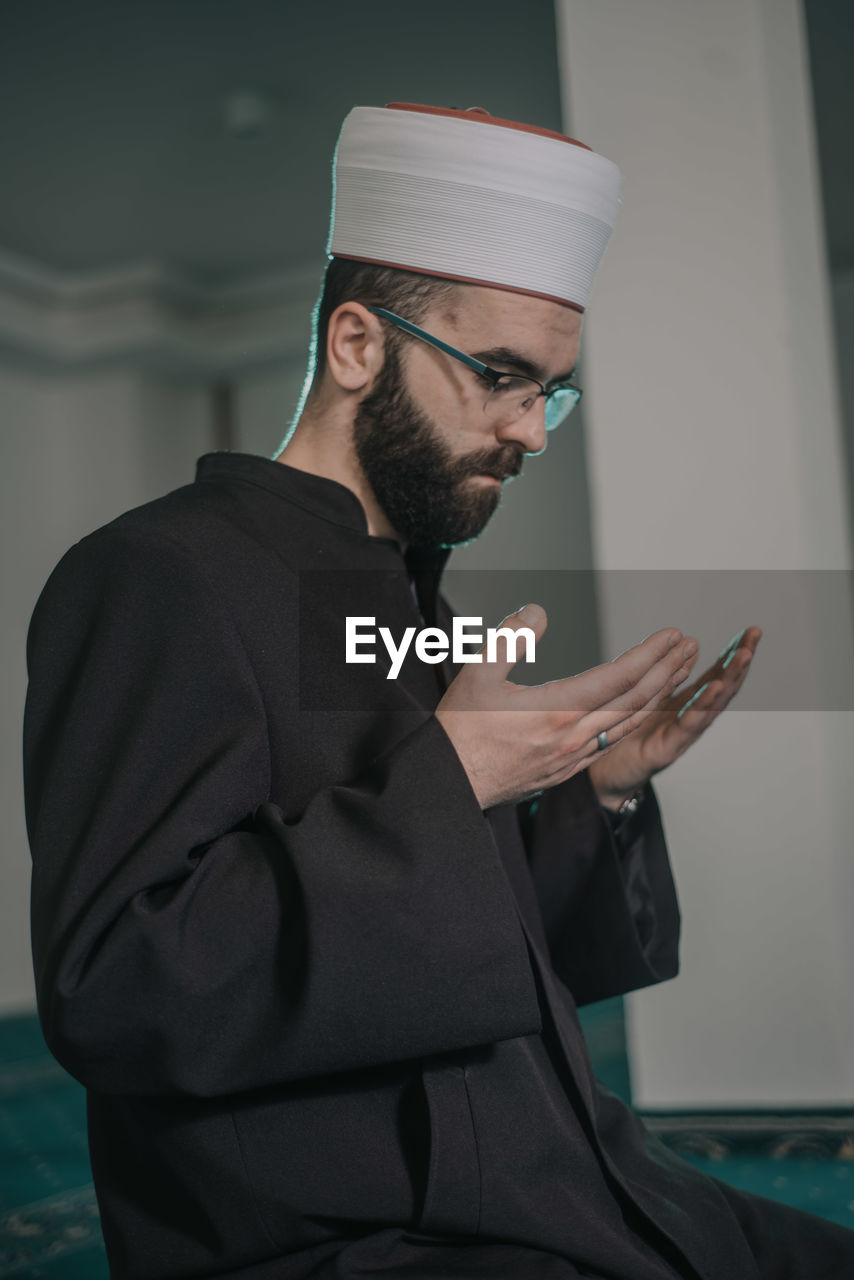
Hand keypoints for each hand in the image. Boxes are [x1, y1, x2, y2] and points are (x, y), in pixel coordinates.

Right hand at [435, 604, 698, 809]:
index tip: (671, 635)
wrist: (449, 785)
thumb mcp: (478, 672)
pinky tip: (639, 710)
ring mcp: (573, 757)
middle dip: (667, 670)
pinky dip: (634, 721)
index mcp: (556, 711)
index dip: (650, 653)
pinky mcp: (566, 771)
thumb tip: (538, 611)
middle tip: (688, 647)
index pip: (618, 677)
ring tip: (676, 673)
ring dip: (658, 695)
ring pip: (628, 724)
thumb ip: (512, 637)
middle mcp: (573, 737)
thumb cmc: (460, 732)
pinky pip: (611, 742)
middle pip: (635, 701)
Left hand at [587, 625, 762, 808]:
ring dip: (730, 679)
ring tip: (744, 656)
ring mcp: (681, 736)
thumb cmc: (628, 739)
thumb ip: (670, 677)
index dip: (733, 654)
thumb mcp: (651, 700)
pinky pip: (688, 725)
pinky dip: (703, 705)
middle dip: (739, 662)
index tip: (752, 632)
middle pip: (721, 687)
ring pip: (712, 704)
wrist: (608, 778)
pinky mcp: (667, 750)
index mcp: (685, 706)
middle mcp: (689, 720)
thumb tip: (689, 646)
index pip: (716, 676)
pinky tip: (715, 688)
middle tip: (755, 636)